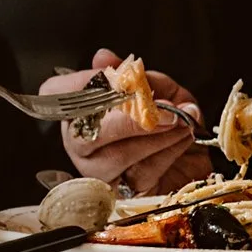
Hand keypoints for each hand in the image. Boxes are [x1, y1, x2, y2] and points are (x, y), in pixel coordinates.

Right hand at [50, 47, 208, 198]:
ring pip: (118, 155)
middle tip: (166, 111)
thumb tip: (103, 57)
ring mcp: (97, 171)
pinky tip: (182, 139)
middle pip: (85, 132)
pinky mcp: (121, 194)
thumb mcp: (164, 91)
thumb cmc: (171, 124)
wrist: (196, 160)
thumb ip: (140, 75)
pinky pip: (143, 172)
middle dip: (130, 120)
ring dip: (158, 136)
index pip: (55, 93)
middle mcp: (81, 141)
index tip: (117, 78)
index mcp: (83, 110)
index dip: (79, 83)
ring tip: (181, 122)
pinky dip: (168, 151)